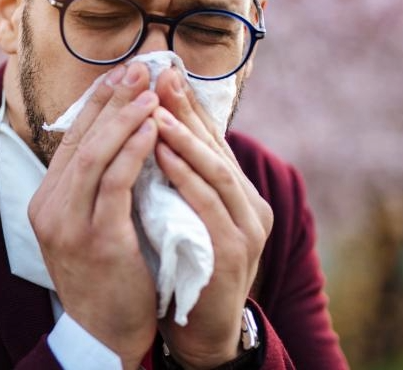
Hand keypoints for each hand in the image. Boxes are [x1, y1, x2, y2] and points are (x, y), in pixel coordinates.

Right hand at [28, 62, 158, 369]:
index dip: (97, 102)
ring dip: (125, 118)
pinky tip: (154, 130)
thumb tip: (121, 134)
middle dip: (112, 99)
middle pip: (79, 138)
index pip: (71, 138)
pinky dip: (134, 151)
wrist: (107, 333)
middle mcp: (49, 207)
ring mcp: (68, 225)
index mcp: (47, 199)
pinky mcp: (96, 240)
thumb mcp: (92, 223)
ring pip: (94, 154)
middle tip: (140, 67)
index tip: (122, 73)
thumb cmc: (109, 274)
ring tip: (151, 92)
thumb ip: (97, 185)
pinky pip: (115, 184)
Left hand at [152, 68, 272, 368]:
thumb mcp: (185, 215)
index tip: (163, 70)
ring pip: (216, 170)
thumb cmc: (187, 268)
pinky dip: (184, 175)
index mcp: (239, 195)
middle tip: (160, 74)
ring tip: (154, 107)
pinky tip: (161, 152)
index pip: (214, 140)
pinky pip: (207, 204)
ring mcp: (247, 229)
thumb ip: (179, 180)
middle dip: (186, 109)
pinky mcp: (234, 252)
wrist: (202, 331)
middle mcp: (251, 206)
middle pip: (217, 146)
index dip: (189, 105)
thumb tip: (150, 131)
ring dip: (183, 136)